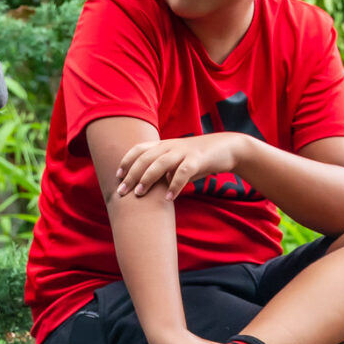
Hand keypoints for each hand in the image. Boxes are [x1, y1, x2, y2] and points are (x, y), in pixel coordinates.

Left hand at [117, 134, 248, 200]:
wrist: (226, 148)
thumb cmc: (198, 159)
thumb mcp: (177, 162)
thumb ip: (162, 172)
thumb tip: (146, 189)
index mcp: (163, 145)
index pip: (139, 149)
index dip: (126, 161)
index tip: (117, 176)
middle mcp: (170, 146)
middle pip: (145, 158)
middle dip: (131, 175)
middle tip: (121, 191)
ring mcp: (184, 152)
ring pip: (160, 163)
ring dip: (147, 179)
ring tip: (139, 194)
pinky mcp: (197, 160)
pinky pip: (183, 172)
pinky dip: (174, 186)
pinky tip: (168, 198)